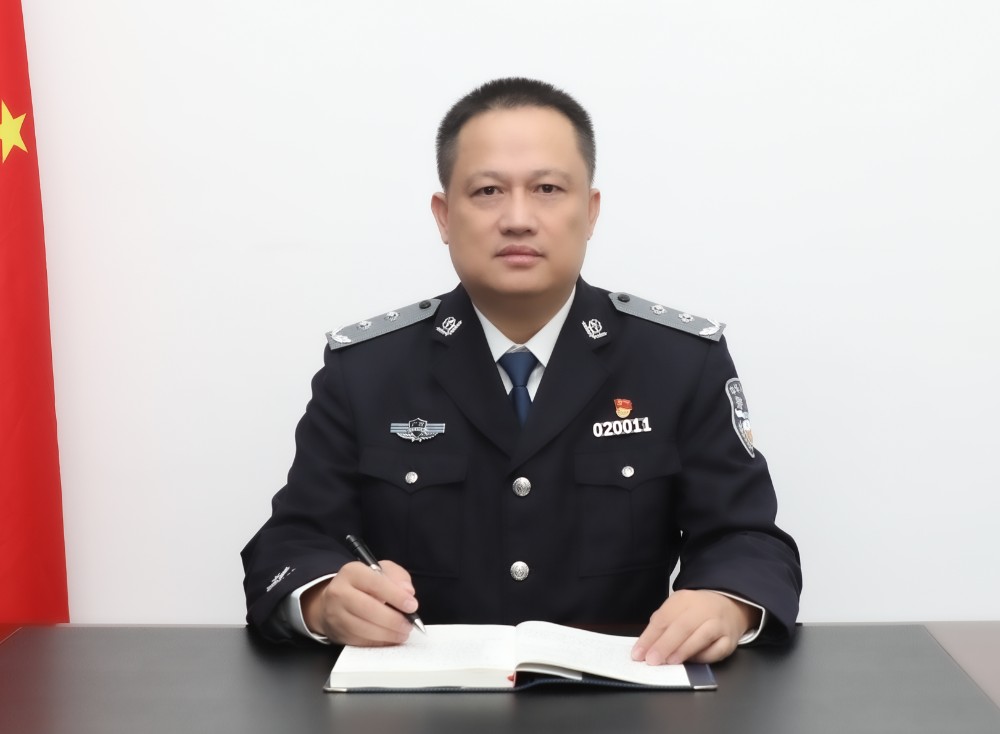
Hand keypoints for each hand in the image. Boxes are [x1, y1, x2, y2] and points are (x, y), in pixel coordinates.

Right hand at [301, 560, 418, 645]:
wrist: (335, 600)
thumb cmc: (364, 584)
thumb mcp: (382, 571)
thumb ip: (398, 577)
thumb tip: (408, 592)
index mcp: (352, 572)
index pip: (376, 583)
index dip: (396, 596)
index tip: (412, 606)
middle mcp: (339, 592)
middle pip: (368, 608)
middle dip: (393, 619)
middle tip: (409, 624)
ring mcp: (336, 614)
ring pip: (363, 628)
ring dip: (388, 634)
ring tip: (402, 633)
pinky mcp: (338, 633)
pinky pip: (360, 641)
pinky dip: (379, 642)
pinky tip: (390, 638)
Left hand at [630, 589, 760, 664]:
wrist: (729, 606)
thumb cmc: (697, 611)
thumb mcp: (677, 609)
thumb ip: (662, 624)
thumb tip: (646, 646)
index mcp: (684, 599)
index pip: (664, 618)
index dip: (649, 637)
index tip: (638, 653)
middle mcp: (703, 609)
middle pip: (682, 627)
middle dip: (664, 645)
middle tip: (651, 660)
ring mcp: (719, 624)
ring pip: (701, 637)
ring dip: (683, 651)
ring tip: (669, 662)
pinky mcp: (730, 640)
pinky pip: (716, 651)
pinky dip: (703, 658)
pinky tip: (691, 663)